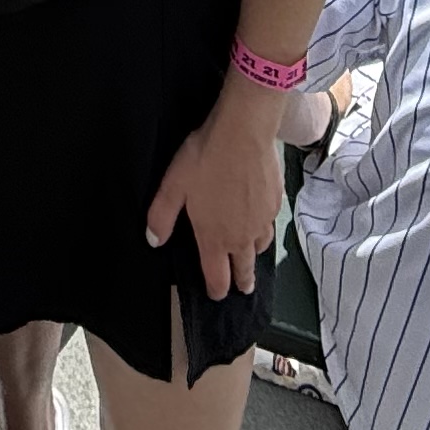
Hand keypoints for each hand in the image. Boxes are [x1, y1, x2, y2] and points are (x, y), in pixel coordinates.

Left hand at [144, 81, 284, 299]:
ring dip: (254, 254)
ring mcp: (262, 220)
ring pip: (260, 247)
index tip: (217, 295)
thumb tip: (154, 241)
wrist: (243, 133)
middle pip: (244, 269)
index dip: (216, 289)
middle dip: (242, 281)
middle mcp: (241, 236)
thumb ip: (162, 217)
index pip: (217, 276)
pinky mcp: (275, 202)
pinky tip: (260, 220)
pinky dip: (264, 228)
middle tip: (244, 288)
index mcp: (214, 238)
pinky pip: (269, 224)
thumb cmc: (204, 159)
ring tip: (251, 255)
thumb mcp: (173, 186)